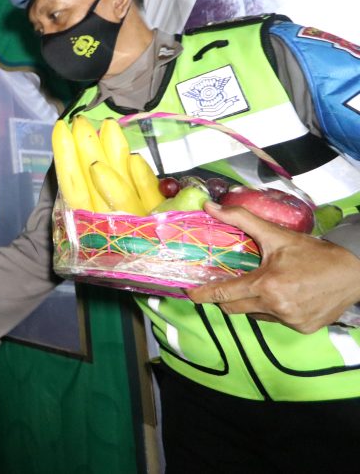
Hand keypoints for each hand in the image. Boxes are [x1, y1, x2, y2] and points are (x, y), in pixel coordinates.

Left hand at [187, 201, 359, 332]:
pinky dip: (273, 309)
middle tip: (222, 286)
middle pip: (234, 308)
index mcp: (266, 285)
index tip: (189, 293)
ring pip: (255, 314)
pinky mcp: (303, 328)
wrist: (354, 270)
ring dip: (251, 302)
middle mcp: (276, 307)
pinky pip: (276, 320)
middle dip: (224, 298)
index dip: (203, 295)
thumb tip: (210, 206)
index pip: (223, 294)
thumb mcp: (276, 234)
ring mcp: (290, 321)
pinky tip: (284, 295)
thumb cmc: (313, 252)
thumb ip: (241, 219)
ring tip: (262, 285)